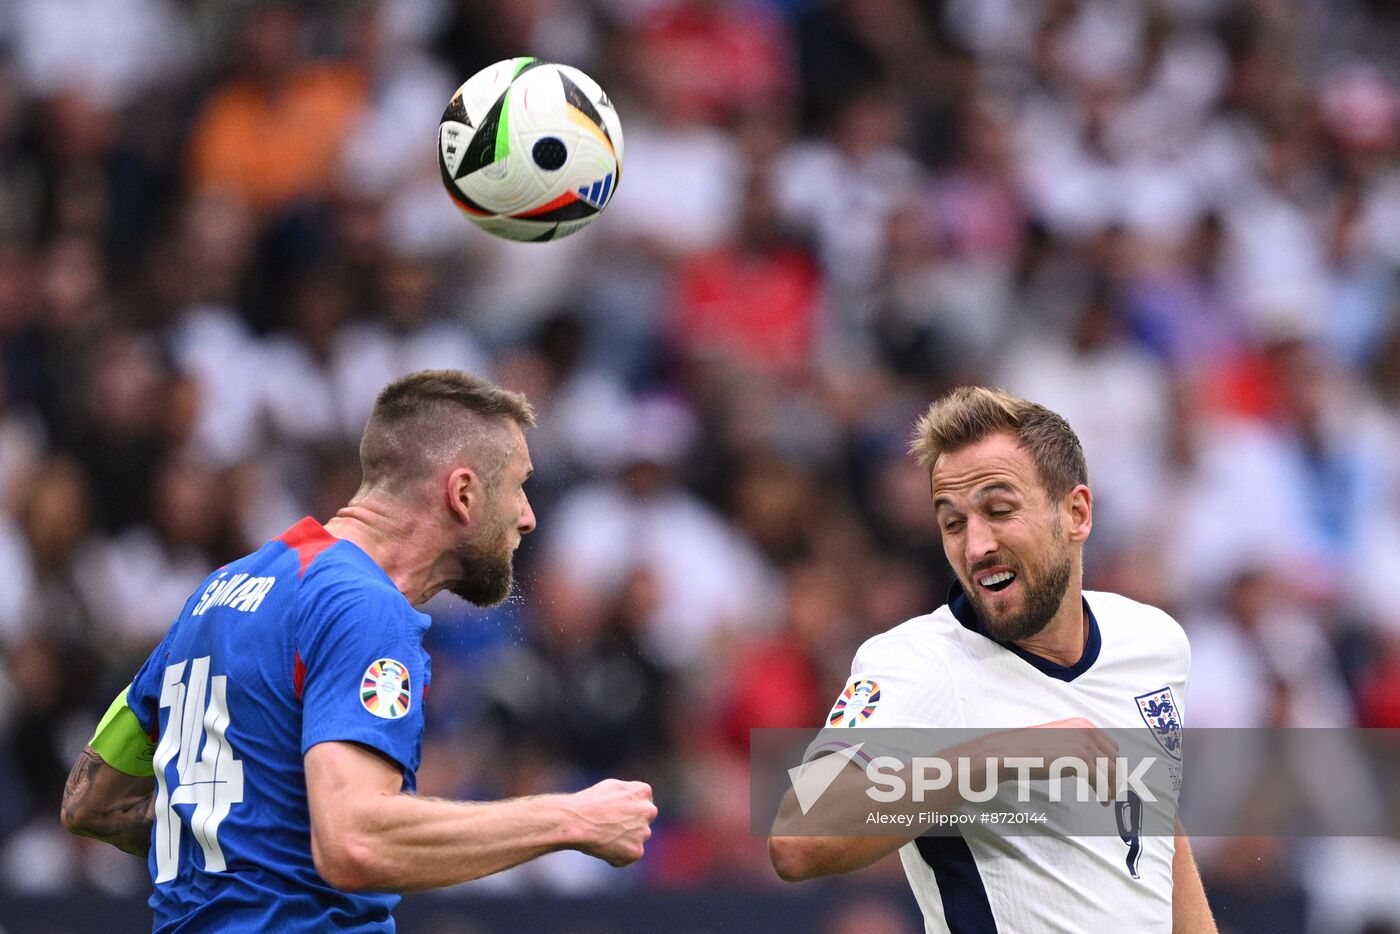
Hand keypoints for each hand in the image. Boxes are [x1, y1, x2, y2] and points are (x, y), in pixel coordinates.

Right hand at [564, 779, 657, 866]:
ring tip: (603, 836)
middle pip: (642, 821)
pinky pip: (628, 856)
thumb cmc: (589, 802)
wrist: (575, 822)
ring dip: (623, 841)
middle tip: (609, 827)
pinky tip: (603, 847)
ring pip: (636, 839)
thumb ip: (629, 792)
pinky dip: (617, 856)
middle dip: (630, 825)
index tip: (614, 813)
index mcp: (643, 792)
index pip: (642, 803)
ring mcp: (644, 832)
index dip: (627, 810)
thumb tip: (636, 799)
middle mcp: (649, 811)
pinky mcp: (636, 851)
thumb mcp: (612, 786)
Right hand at [970, 717, 1120, 802]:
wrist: (1009, 753)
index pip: (1111, 746)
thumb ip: (1074, 744)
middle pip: (1113, 759)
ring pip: (1110, 771)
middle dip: (1115, 776)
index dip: (1113, 764)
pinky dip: (1104, 793)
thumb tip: (1090, 761)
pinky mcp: (1079, 760)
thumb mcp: (1057, 738)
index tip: (1112, 777)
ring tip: (1108, 799)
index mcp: (1082, 724)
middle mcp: (1086, 731)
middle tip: (1112, 791)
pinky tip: (1102, 800)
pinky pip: (1101, 781)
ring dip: (1112, 787)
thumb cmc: (1027, 748)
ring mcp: (1083, 745)